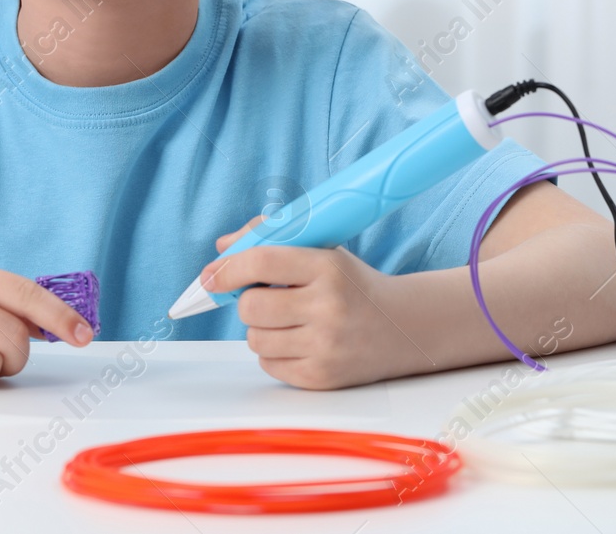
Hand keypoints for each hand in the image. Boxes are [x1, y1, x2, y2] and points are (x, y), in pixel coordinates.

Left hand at [203, 215, 398, 389]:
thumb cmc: (352, 285)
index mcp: (328, 267)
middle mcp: (329, 308)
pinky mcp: (322, 377)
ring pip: (254, 339)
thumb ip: (269, 239)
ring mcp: (326, 346)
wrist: (404, 327)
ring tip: (286, 320)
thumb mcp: (322, 251)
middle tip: (265, 297)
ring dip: (260, 329)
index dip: (228, 268)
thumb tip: (221, 249)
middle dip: (247, 301)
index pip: (262, 262)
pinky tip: (297, 341)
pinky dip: (273, 353)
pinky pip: (268, 365)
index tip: (211, 275)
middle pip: (250, 306)